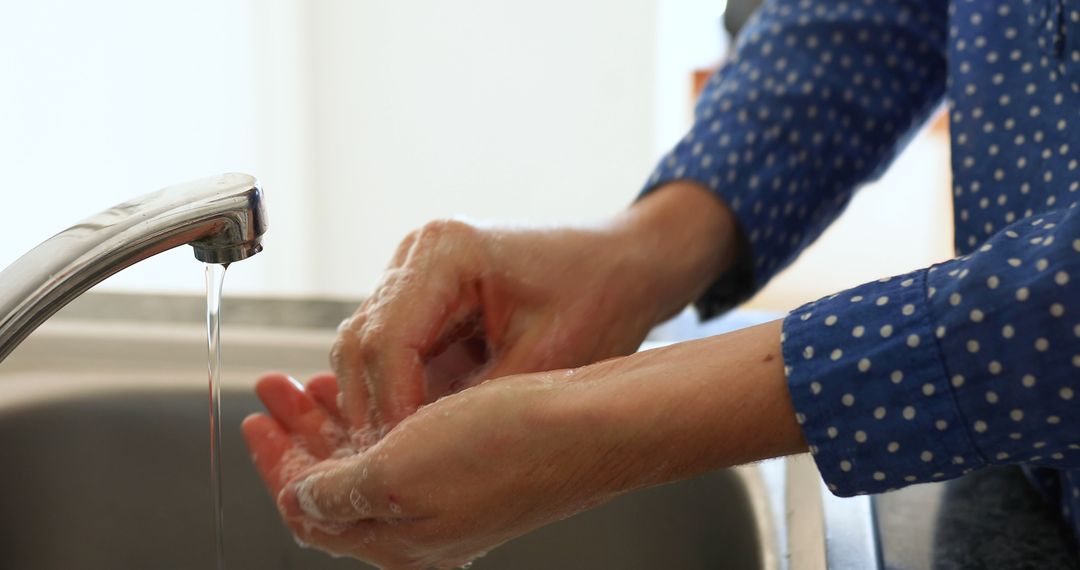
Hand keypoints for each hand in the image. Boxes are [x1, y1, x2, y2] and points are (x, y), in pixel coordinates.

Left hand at [244, 321, 805, 568]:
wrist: (595, 423)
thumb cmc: (510, 446)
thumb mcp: (401, 472)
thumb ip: (338, 489)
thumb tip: (297, 499)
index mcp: (398, 538)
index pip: (310, 510)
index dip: (275, 463)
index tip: (256, 420)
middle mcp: (422, 526)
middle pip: (335, 483)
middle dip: (298, 432)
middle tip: (274, 389)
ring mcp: (450, 497)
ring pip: (370, 459)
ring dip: (334, 419)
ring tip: (313, 380)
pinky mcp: (475, 466)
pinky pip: (406, 444)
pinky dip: (376, 413)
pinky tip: (373, 385)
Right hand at [333, 182, 742, 434]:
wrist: (627, 266)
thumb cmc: (601, 297)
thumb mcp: (547, 360)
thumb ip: (480, 404)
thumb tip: (423, 458)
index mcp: (446, 250)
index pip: (387, 340)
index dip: (390, 408)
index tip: (404, 464)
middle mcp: (418, 253)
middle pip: (362, 344)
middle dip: (371, 412)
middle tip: (391, 475)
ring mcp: (415, 275)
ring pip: (365, 352)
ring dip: (376, 407)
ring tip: (398, 465)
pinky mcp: (423, 300)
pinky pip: (390, 354)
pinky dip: (394, 396)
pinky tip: (409, 441)